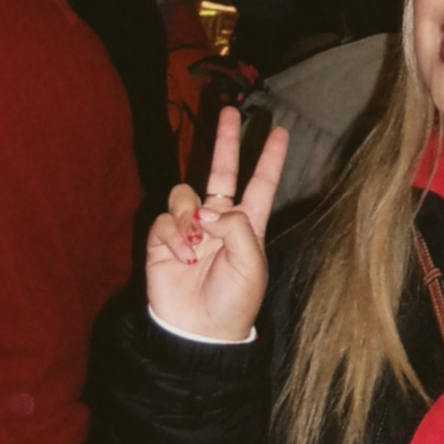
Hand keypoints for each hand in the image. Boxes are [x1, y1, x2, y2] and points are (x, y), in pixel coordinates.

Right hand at [145, 106, 288, 341]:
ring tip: (196, 243)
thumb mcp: (252, 266)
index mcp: (247, 225)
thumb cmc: (234, 303)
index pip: (261, 183)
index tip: (281, 130)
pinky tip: (183, 256)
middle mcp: (218, 220)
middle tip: (229, 110)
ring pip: (184, 193)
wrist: (199, 333)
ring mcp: (189, 228)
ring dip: (189, 214)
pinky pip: (165, 219)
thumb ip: (237, 229)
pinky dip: (173, 235)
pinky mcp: (163, 240)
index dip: (270, 158)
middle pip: (221, 170)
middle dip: (225, 140)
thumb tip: (207, 209)